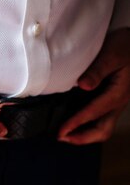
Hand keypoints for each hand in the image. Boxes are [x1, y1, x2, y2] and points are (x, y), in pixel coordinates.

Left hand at [58, 28, 129, 143]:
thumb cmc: (124, 46)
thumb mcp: (111, 54)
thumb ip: (97, 70)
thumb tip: (83, 85)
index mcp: (118, 94)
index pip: (94, 113)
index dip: (76, 124)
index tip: (61, 131)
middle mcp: (118, 102)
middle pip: (103, 130)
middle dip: (82, 138)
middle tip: (61, 138)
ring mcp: (116, 103)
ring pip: (102, 127)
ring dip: (84, 134)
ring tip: (65, 135)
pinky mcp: (111, 100)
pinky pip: (100, 119)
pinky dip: (87, 125)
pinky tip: (73, 123)